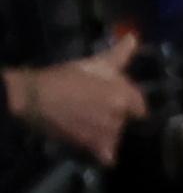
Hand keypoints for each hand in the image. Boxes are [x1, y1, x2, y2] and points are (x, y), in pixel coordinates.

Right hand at [5, 35, 148, 164]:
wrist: (33, 97)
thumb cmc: (64, 78)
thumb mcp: (93, 64)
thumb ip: (119, 55)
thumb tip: (133, 37)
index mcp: (123, 96)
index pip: (140, 105)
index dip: (129, 101)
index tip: (115, 98)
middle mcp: (119, 117)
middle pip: (126, 119)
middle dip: (115, 114)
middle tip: (94, 106)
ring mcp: (106, 133)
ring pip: (116, 135)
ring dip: (107, 131)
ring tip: (87, 121)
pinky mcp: (92, 146)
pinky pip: (108, 156)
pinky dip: (104, 154)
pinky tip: (96, 147)